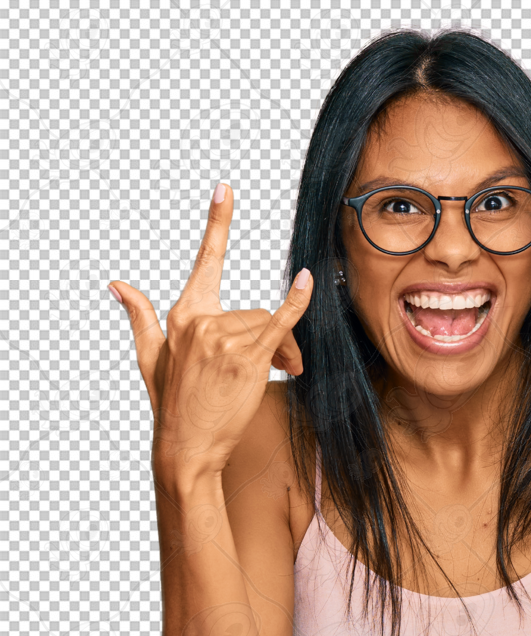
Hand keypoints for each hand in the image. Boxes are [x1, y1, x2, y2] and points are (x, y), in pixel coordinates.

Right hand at [108, 182, 312, 477]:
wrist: (187, 447)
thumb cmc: (171, 405)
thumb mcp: (149, 356)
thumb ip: (140, 315)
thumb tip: (117, 284)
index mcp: (181, 315)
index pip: (206, 262)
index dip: (218, 224)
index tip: (226, 188)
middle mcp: (201, 321)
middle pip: (254, 312)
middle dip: (272, 339)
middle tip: (282, 368)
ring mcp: (222, 339)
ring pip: (269, 328)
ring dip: (283, 352)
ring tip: (282, 375)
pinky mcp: (245, 358)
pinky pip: (279, 322)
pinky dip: (296, 304)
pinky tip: (308, 283)